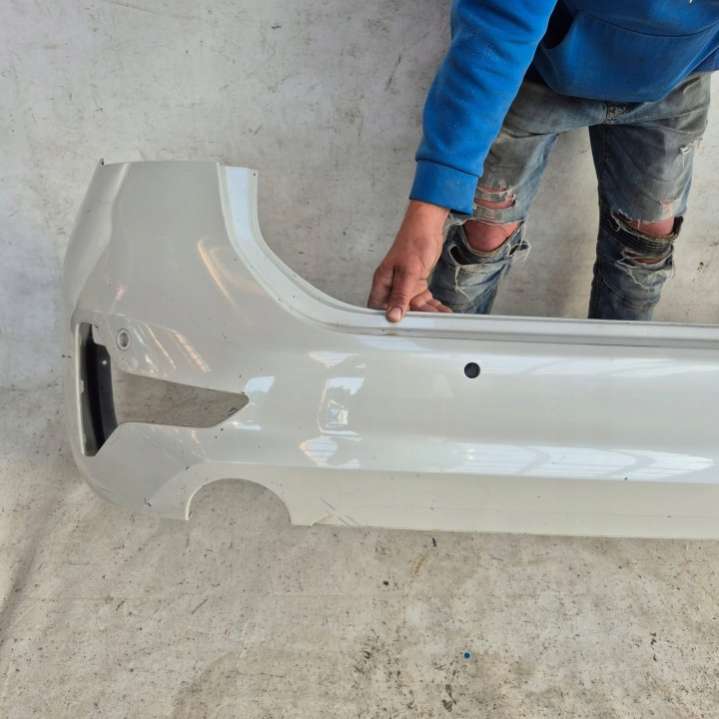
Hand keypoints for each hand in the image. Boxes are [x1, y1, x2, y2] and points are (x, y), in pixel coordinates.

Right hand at [368, 201, 451, 321]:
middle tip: (429, 323)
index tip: (400, 329)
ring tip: (441, 316)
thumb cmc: (414, 242)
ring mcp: (405, 285)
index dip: (386, 320)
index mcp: (382, 282)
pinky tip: (443, 310)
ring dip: (428, 312)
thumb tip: (392, 316)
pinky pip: (424, 299)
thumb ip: (400, 296)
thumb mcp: (408, 272)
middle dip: (415, 317)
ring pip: (414, 306)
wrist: (428, 226)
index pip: (378, 308)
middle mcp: (392, 286)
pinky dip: (433, 305)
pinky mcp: (417, 283)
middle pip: (399, 309)